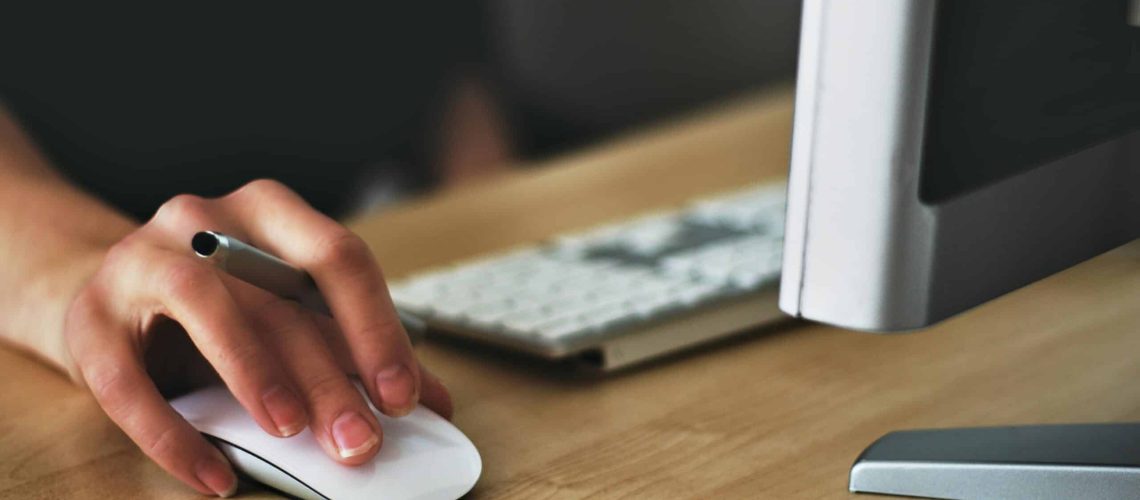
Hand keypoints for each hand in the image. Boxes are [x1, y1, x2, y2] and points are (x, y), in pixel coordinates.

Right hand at [63, 179, 451, 496]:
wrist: (111, 295)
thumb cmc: (221, 306)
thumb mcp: (289, 315)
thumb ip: (354, 350)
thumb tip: (434, 403)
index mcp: (270, 212)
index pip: (338, 257)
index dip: (376, 328)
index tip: (404, 396)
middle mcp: (206, 220)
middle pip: (278, 297)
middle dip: (327, 377)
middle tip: (359, 441)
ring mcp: (141, 260)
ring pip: (204, 306)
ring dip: (254, 372)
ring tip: (290, 431)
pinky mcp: (89, 317)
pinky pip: (127, 380)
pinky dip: (173, 434)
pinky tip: (214, 477)